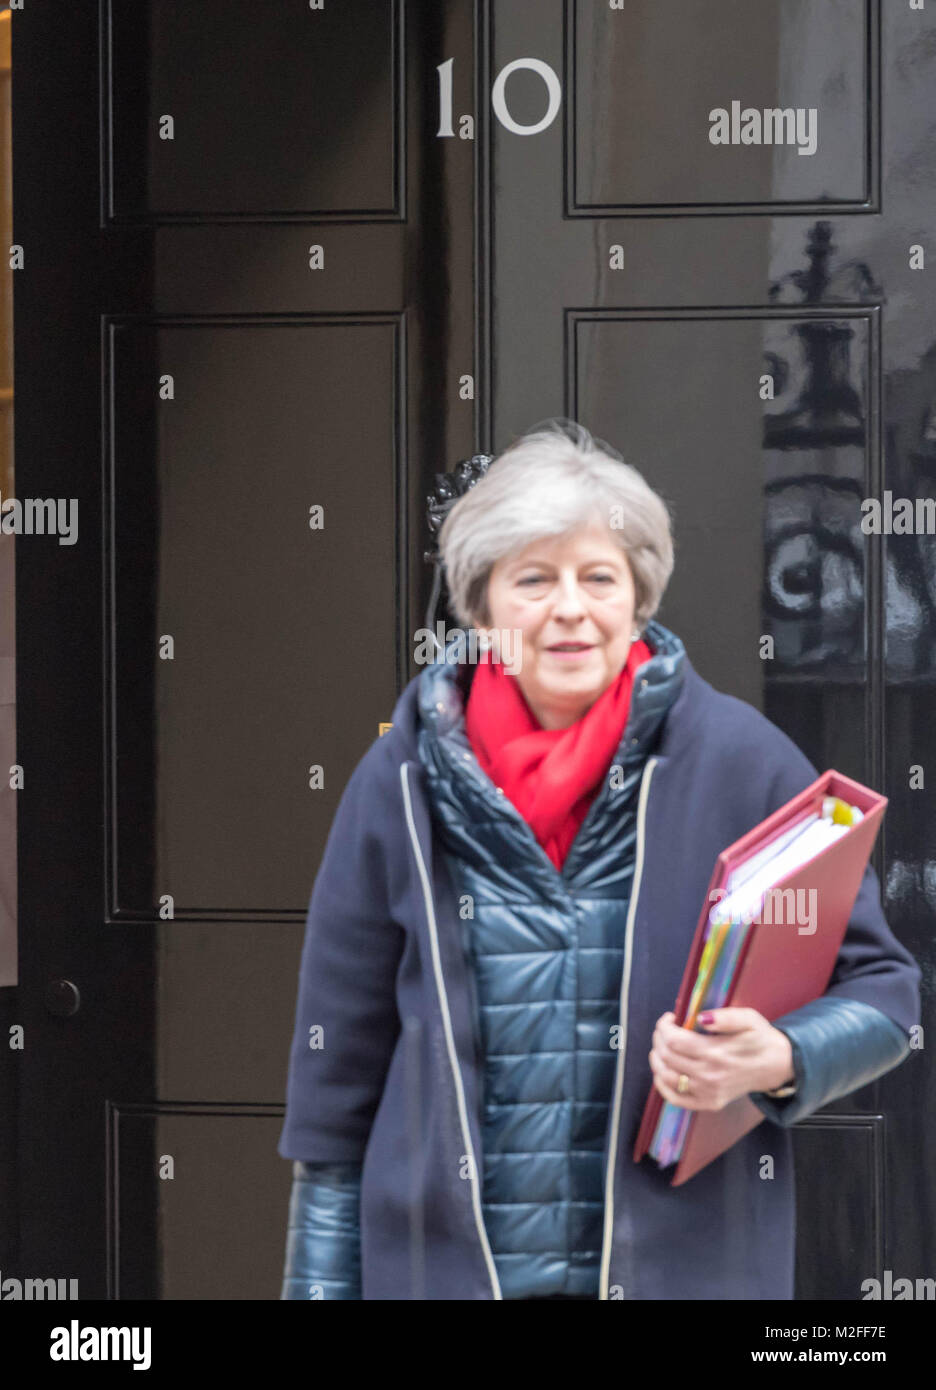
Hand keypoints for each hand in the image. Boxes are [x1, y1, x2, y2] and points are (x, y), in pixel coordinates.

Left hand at [648, 1007, 794, 1110]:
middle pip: (667, 1056)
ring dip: (657, 1059)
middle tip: (664, 1029)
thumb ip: (725, 1017)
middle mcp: (710, 1075)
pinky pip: (675, 1099)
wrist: (776, 1066)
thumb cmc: (760, 1038)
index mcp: (717, 1052)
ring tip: (662, 1046)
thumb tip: (700, 1018)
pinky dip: (662, 1085)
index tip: (669, 1018)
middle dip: (659, 1039)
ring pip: (666, 1076)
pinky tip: (662, 1071)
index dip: (664, 1027)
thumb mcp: (748, 1019)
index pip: (675, 1040)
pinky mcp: (709, 1103)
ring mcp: (708, 1092)